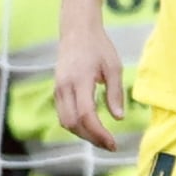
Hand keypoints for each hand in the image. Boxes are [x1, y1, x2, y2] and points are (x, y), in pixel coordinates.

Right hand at [53, 9, 129, 152]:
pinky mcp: (57, 90)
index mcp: (80, 79)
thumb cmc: (98, 46)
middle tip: (110, 145)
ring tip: (102, 138)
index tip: (113, 143)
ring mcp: (58, 89)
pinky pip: (63, 115)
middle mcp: (65, 87)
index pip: (87, 114)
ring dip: (83, 134)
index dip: (99, 133)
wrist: (76, 30)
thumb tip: (118, 118)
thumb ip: (115, 93)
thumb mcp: (114, 67)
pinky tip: (91, 126)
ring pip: (65, 122)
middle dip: (91, 138)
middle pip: (73, 123)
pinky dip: (77, 125)